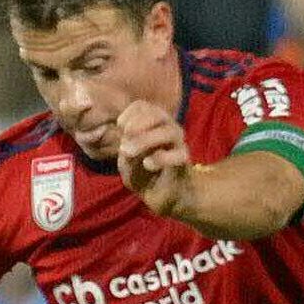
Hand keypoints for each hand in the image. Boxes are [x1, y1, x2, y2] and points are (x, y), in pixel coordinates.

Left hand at [115, 100, 193, 216]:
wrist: (161, 197)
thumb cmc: (143, 174)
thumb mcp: (127, 160)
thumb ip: (126, 147)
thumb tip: (127, 142)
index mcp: (152, 125)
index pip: (143, 106)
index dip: (129, 114)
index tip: (120, 128)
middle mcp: (167, 129)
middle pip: (157, 114)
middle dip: (137, 124)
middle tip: (124, 141)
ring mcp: (178, 144)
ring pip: (168, 131)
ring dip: (145, 140)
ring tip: (129, 153)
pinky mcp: (184, 161)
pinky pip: (178, 155)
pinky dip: (161, 158)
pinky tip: (148, 164)